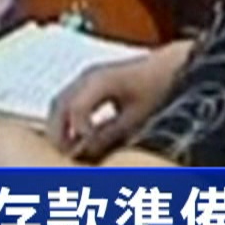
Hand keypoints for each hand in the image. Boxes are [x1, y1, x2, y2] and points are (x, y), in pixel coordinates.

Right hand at [45, 47, 182, 161]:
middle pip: (59, 105)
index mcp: (100, 80)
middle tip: (65, 157)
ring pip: (59, 102)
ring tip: (67, 150)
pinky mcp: (88, 82)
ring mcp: (86, 77)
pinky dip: (66, 120)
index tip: (84, 151)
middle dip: (58, 133)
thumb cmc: (155, 89)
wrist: (166, 67)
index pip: (75, 108)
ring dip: (59, 127)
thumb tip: (86, 151)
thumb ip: (110, 134)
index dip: (78, 132)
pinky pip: (67, 101)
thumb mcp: (135, 116)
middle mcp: (88, 76)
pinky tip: (75, 138)